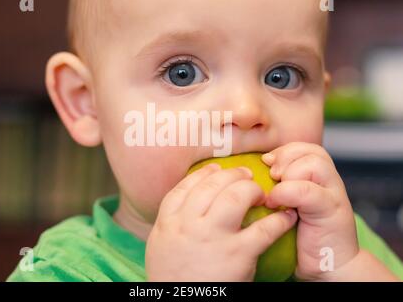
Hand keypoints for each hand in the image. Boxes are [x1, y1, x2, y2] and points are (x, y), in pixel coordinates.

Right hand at [146, 163, 297, 281]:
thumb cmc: (173, 277)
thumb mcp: (161, 244)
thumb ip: (172, 221)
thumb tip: (188, 201)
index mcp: (169, 221)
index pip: (187, 185)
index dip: (204, 173)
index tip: (216, 169)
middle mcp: (189, 224)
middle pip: (213, 185)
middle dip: (233, 175)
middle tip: (245, 175)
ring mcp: (214, 237)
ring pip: (236, 196)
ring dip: (252, 189)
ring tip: (261, 193)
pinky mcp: (238, 254)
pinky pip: (263, 229)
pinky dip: (279, 220)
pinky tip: (286, 217)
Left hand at [262, 142, 359, 280]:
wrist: (329, 265)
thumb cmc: (301, 235)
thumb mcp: (288, 204)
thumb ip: (278, 186)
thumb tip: (251, 171)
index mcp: (319, 177)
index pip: (303, 147)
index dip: (282, 151)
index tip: (266, 164)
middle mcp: (329, 182)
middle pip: (311, 150)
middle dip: (285, 158)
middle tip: (272, 176)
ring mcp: (334, 195)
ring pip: (313, 163)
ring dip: (289, 173)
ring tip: (275, 190)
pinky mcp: (332, 211)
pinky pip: (308, 191)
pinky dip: (286, 193)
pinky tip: (274, 204)